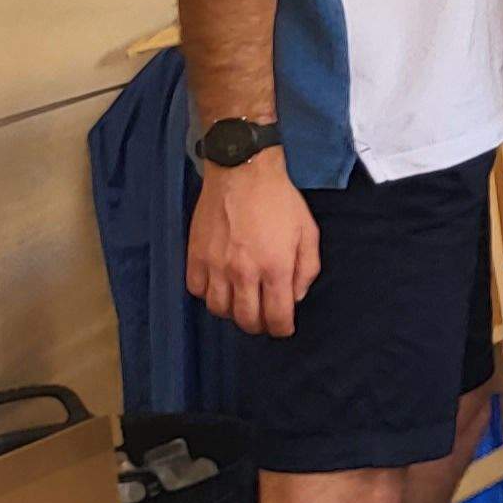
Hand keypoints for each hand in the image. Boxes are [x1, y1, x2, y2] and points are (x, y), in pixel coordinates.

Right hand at [187, 154, 320, 336]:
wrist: (242, 173)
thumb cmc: (279, 201)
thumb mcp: (308, 232)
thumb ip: (307, 270)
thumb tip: (295, 297)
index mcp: (275, 267)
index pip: (276, 318)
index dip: (281, 329)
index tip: (283, 328)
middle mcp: (243, 272)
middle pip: (246, 320)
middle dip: (258, 325)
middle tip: (263, 318)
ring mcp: (215, 266)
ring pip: (218, 310)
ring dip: (232, 312)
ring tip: (242, 302)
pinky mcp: (195, 256)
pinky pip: (196, 291)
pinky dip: (208, 294)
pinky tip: (220, 286)